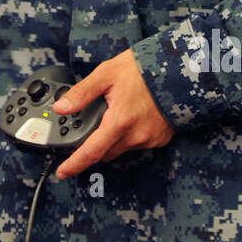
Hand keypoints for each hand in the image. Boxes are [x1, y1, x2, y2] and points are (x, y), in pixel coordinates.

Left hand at [51, 49, 174, 180]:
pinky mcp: (160, 139)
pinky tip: (131, 115)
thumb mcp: (107, 73)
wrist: (179, 70)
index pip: (91, 151)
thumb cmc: (144, 69)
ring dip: (112, 138)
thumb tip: (62, 107)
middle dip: (93, 143)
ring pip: (121, 148)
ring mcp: (150, 139)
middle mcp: (136, 136)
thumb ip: (82, 93)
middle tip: (89, 124)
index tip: (63, 172)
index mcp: (119, 121)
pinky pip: (137, 143)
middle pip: (105, 151)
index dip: (74, 164)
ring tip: (115, 112)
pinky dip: (129, 135)